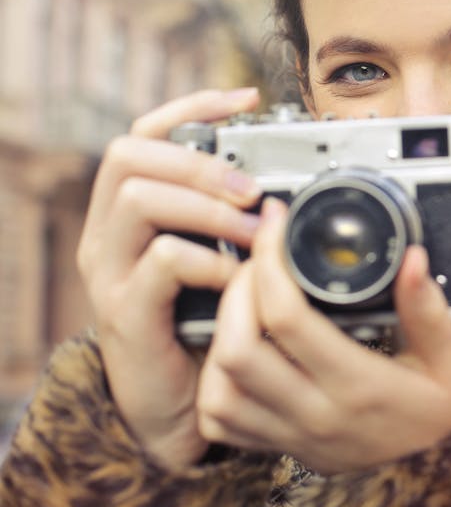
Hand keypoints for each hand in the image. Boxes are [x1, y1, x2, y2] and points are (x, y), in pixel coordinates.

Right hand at [76, 88, 262, 469]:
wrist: (179, 408)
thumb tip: (286, 178)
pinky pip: (160, 262)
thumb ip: (234, 219)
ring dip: (208, 206)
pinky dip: (207, 260)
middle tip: (252, 187)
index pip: (144, 133)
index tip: (246, 99)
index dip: (192, 106)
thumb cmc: (205, 325)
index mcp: (130, 210)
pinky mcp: (125, 313)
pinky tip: (236, 277)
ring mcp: (111, 272)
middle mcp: (109, 233)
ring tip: (256, 229)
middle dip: (200, 160)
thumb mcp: (219, 259)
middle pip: (130, 155)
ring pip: (140, 199)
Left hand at [196, 198, 450, 474]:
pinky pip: (220, 422)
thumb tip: (411, 258)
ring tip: (244, 298)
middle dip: (234, 291)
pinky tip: (238, 349)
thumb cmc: (442, 410)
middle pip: (236, 350)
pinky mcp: (281, 449)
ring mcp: (293, 437)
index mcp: (359, 385)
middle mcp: (317, 415)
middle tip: (257, 258)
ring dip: (220, 335)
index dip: (271, 262)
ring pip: (219, 389)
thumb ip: (429, 310)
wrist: (438, 470)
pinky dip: (216, 382)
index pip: (288, 319)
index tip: (276, 224)